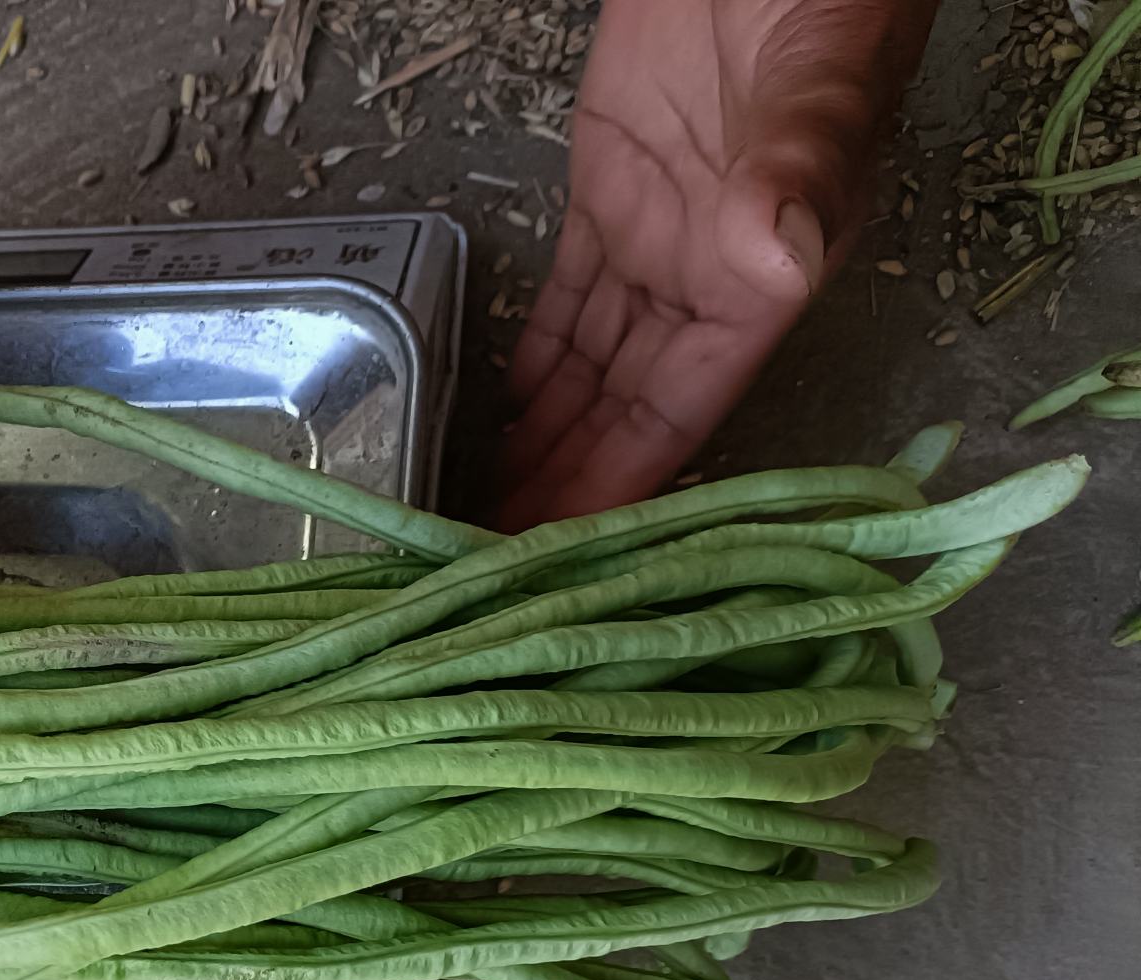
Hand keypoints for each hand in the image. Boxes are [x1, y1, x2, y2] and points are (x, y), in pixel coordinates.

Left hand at [501, 0, 938, 528]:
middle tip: (492, 568)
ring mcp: (656, 241)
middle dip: (564, 490)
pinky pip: (563, 309)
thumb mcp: (816, 92)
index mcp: (763, 280)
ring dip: (539, 444)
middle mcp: (708, 280)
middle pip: (622, 416)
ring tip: (482, 517)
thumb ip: (795, 175)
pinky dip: (529, 369)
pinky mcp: (609, 197)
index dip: (619, 487)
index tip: (564, 559)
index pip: (679, 414)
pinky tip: (495, 424)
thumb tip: (776, 257)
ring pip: (587, 374)